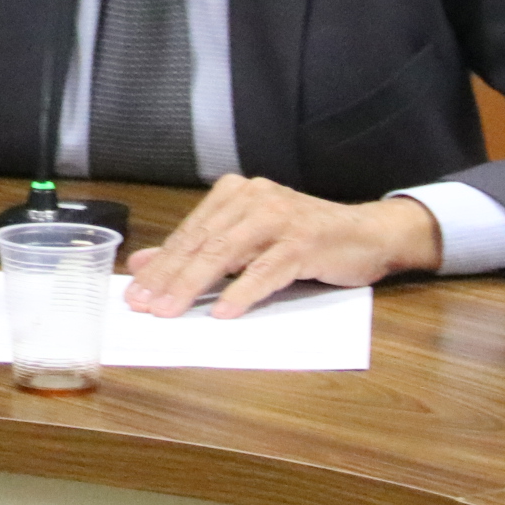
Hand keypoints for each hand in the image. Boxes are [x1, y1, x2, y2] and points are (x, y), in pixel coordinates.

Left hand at [123, 176, 442, 317]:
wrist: (369, 233)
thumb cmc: (303, 238)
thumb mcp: (248, 239)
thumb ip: (200, 248)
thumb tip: (145, 264)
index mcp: (236, 193)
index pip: (190, 232)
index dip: (160, 263)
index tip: (135, 292)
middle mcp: (255, 199)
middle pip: (202, 242)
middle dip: (169, 277)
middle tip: (144, 305)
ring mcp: (281, 218)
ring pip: (227, 254)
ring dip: (195, 286)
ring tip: (171, 311)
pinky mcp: (305, 242)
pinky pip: (266, 270)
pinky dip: (243, 292)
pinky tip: (223, 311)